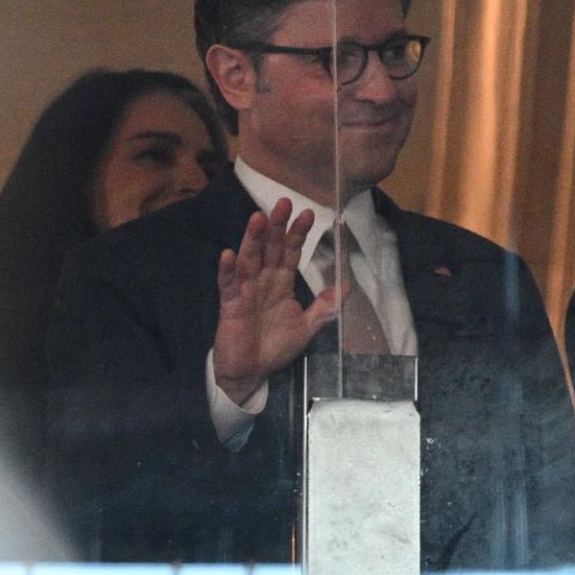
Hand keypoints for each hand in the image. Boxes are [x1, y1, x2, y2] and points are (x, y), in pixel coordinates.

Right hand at [212, 198, 342, 402]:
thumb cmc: (276, 347)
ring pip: (249, 259)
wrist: (252, 373)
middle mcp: (264, 282)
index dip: (298, 234)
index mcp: (282, 283)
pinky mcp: (231, 306)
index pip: (291, 253)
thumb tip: (347, 286)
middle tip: (284, 202)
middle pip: (271, 249)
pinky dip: (227, 270)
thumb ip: (325, 306)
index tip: (308, 213)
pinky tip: (227, 254)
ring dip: (253, 239)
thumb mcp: (308, 326)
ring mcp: (246, 291)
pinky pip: (228, 285)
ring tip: (258, 218)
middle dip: (278, 226)